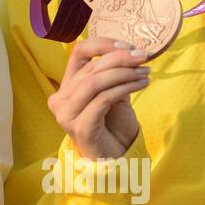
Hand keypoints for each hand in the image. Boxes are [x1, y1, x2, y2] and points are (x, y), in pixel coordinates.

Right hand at [48, 37, 150, 159]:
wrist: (115, 160)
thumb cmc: (114, 126)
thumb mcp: (114, 93)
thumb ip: (114, 74)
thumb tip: (129, 51)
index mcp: (67, 86)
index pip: (78, 52)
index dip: (103, 44)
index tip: (128, 46)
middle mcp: (60, 99)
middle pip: (91, 67)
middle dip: (121, 59)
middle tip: (144, 57)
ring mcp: (66, 114)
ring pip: (94, 82)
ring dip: (124, 73)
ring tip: (145, 73)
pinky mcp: (79, 127)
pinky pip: (103, 99)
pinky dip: (124, 88)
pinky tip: (141, 85)